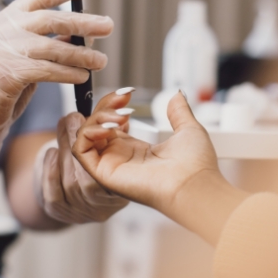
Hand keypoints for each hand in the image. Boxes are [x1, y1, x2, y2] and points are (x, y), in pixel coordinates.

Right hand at [0, 0, 111, 176]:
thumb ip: (44, 46)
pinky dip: (67, 73)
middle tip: (108, 26)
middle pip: (47, 19)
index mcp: (2, 22)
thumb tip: (81, 38)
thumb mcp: (22, 60)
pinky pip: (44, 70)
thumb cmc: (0, 89)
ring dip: (80, 54)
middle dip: (81, 22)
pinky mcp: (1, 74)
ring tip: (102, 61)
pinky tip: (82, 77)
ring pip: (49, 46)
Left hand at [37, 89, 135, 223]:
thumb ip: (116, 121)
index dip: (103, 145)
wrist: (80, 184)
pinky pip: (52, 192)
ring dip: (63, 149)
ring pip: (69, 182)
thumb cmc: (102, 156)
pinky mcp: (59, 211)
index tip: (98, 122)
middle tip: (73, 117)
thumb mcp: (115, 138)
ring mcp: (81, 211)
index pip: (112, 171)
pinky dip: (50, 169)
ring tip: (64, 127)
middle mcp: (104, 205)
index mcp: (125, 188)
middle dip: (78, 141)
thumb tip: (122, 95)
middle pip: (87, 177)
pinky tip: (53, 153)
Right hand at [72, 91, 221, 214]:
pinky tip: (109, 126)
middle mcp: (121, 157)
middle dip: (105, 106)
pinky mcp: (104, 173)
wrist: (195, 184)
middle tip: (123, 98)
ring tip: (120, 115)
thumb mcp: (187, 129)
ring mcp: (111, 165)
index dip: (114, 105)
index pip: (111, 124)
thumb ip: (178, 112)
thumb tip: (177, 95)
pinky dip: (88, 133)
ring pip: (86, 136)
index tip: (128, 92)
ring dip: (97, 118)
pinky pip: (81, 150)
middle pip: (96, 126)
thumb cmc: (196, 166)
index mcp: (137, 150)